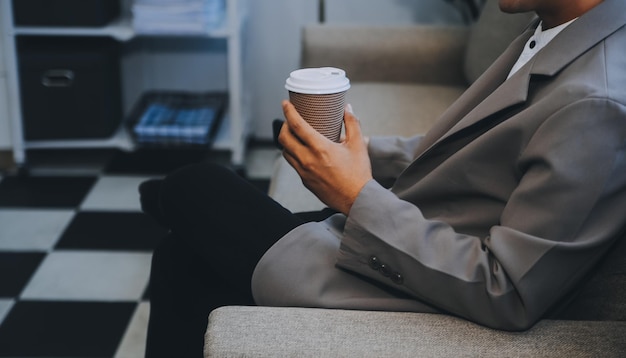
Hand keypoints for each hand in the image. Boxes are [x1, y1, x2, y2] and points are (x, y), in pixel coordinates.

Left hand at [279, 100, 372, 214]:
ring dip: (287, 141)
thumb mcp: (358, 145)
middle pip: (284, 138)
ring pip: (286, 152)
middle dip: (284, 126)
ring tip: (295, 135)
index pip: (297, 125)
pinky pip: (294, 165)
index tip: (285, 104)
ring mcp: (304, 172)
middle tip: (289, 120)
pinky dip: (294, 155)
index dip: (288, 112)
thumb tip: (348, 108)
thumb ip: (352, 123)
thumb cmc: (358, 173)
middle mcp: (308, 160)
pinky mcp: (305, 181)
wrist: (357, 199)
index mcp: (320, 148)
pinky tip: (303, 152)